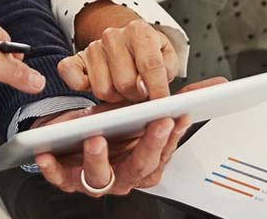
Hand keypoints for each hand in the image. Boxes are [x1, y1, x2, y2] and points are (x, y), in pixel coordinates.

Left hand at [30, 77, 226, 196]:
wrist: (74, 132)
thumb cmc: (111, 125)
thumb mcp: (143, 109)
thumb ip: (178, 101)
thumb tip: (218, 85)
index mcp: (145, 163)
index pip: (163, 152)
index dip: (171, 136)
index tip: (176, 116)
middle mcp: (123, 177)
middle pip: (140, 167)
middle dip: (148, 145)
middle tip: (154, 123)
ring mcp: (96, 180)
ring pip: (101, 177)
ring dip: (98, 159)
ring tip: (96, 138)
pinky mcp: (67, 179)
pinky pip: (60, 178)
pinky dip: (53, 168)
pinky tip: (47, 153)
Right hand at [59, 19, 178, 101]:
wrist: (125, 40)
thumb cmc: (147, 52)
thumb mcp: (167, 57)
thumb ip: (166, 70)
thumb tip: (152, 87)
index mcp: (139, 31)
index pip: (150, 65)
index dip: (157, 89)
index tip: (160, 104)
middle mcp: (113, 36)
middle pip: (125, 82)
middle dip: (135, 94)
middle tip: (139, 90)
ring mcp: (92, 47)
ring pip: (103, 90)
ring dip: (115, 96)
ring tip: (122, 87)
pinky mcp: (74, 60)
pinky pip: (73, 80)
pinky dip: (83, 87)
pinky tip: (98, 84)